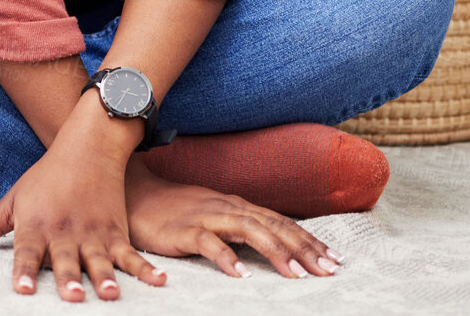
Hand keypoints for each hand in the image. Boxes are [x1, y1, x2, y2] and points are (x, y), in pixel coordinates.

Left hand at [0, 128, 167, 300]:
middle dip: (67, 279)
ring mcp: (93, 233)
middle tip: (72, 297)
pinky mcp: (116, 231)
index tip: (21, 290)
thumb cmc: (44, 178)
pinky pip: (132, 254)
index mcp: (35, 226)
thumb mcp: (10, 200)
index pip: (26, 254)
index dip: (23, 272)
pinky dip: (146, 269)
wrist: (87, 146)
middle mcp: (64, 232)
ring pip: (99, 259)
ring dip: (104, 278)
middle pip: (64, 260)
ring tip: (109, 295)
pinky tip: (160, 282)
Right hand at [124, 159, 343, 279]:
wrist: (135, 194)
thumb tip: (273, 242)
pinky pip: (209, 244)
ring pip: (249, 230)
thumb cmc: (176, 210)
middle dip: (304, 248)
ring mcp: (208, 217)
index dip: (309, 240)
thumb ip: (241, 226)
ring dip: (275, 252)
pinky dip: (227, 258)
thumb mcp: (215, 215)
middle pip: (274, 226)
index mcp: (239, 206)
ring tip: (296, 274)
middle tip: (328, 269)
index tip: (334, 258)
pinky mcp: (184, 230)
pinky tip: (241, 275)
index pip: (282, 222)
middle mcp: (229, 208)